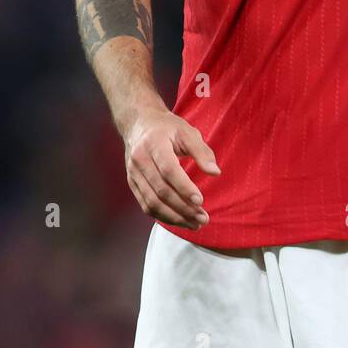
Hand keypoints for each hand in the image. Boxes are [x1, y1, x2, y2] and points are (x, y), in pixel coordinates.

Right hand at [123, 108, 219, 230]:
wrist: (139, 124)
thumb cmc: (167, 128)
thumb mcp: (187, 132)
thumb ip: (202, 152)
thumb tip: (215, 173)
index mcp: (154, 144)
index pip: (168, 170)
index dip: (184, 188)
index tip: (200, 201)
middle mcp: (140, 160)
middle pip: (160, 190)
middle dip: (183, 208)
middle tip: (203, 218)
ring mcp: (133, 174)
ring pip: (152, 202)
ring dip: (174, 217)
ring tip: (195, 224)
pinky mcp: (132, 183)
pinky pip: (146, 205)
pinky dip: (163, 216)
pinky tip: (180, 220)